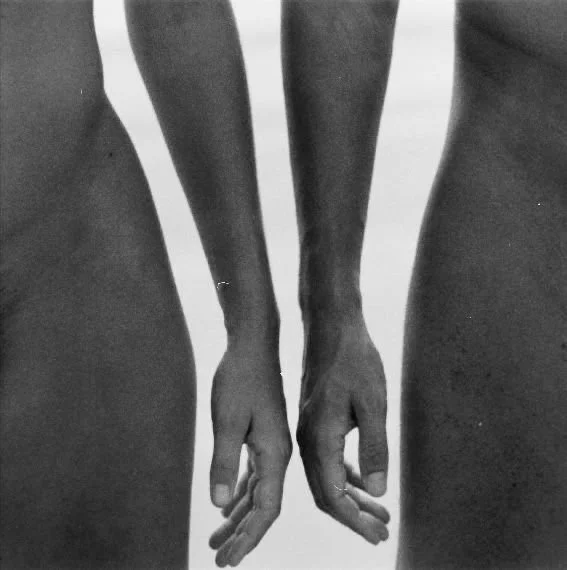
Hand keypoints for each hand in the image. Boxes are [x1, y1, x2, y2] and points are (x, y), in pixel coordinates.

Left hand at [209, 339, 291, 566]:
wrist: (253, 347)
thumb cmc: (240, 379)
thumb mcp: (227, 421)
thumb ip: (224, 461)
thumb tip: (220, 504)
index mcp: (275, 454)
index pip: (266, 509)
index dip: (248, 538)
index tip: (228, 561)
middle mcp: (278, 454)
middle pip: (263, 506)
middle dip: (242, 535)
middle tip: (220, 560)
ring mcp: (271, 444)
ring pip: (257, 492)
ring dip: (239, 517)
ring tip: (218, 540)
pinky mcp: (261, 435)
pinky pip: (252, 475)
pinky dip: (240, 493)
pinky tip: (229, 505)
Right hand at [297, 316, 388, 543]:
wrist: (332, 327)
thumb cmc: (354, 360)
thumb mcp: (373, 403)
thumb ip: (374, 448)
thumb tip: (377, 491)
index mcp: (320, 438)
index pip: (333, 496)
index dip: (355, 520)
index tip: (377, 535)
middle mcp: (308, 439)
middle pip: (326, 493)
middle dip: (353, 516)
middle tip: (381, 531)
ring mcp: (309, 429)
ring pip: (325, 478)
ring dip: (350, 498)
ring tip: (378, 513)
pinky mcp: (315, 420)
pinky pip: (327, 459)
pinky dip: (344, 476)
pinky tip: (362, 482)